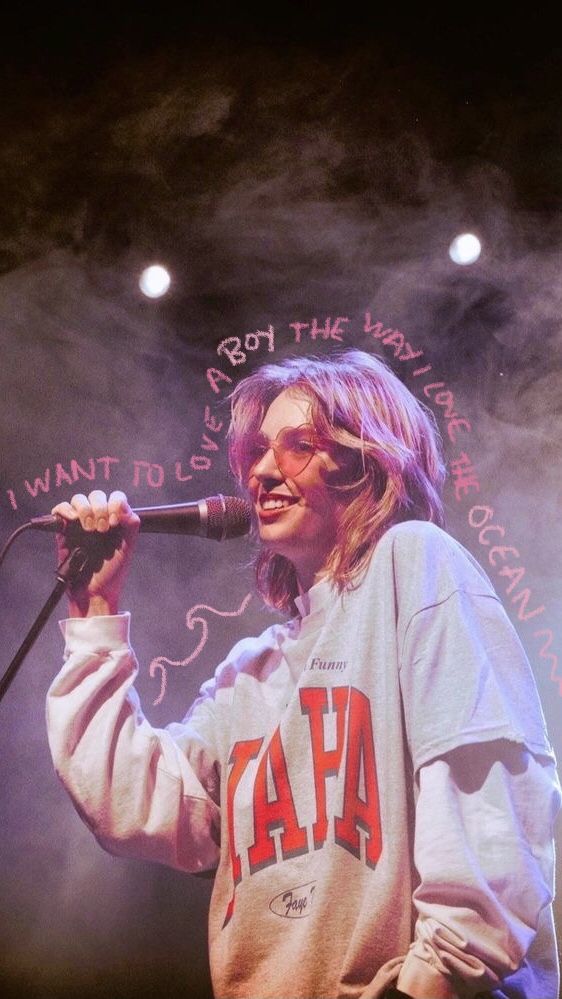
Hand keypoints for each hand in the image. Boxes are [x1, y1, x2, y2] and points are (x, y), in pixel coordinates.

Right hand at [51, 490, 139, 616]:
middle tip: (102, 529)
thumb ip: (131, 524)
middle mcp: (98, 519)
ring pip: (78, 499)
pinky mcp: (64, 531)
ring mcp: (80, 524)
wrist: (94, 592)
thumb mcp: (128, 547)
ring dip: (85, 509)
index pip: (115, 497)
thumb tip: (121, 503)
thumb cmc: (113, 572)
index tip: (114, 523)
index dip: (114, 504)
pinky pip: (61, 510)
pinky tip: (74, 520)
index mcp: (115, 520)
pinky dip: (66, 510)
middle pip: (96, 495)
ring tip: (89, 528)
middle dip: (99, 508)